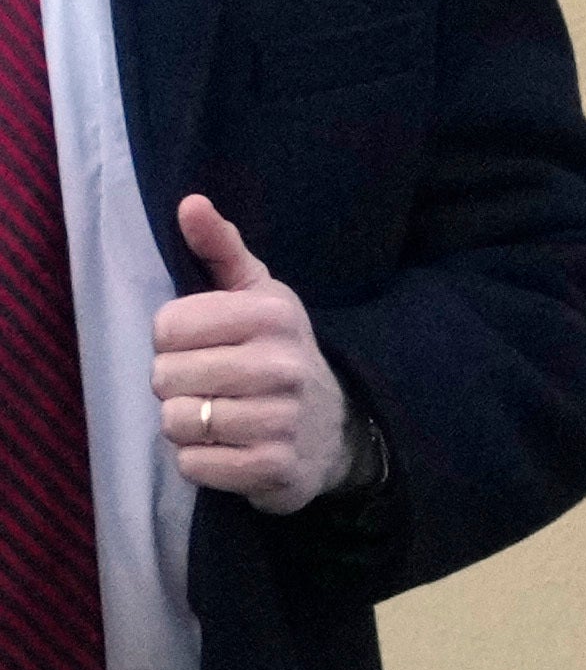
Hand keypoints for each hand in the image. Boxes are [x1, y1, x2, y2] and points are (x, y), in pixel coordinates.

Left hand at [154, 198, 350, 511]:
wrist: (336, 430)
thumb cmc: (278, 353)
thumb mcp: (258, 295)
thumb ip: (220, 248)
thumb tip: (189, 202)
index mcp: (271, 315)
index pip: (167, 326)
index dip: (171, 341)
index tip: (203, 347)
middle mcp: (281, 365)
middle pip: (165, 377)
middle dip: (176, 386)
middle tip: (209, 387)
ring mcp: (281, 419)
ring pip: (176, 422)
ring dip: (186, 426)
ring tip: (218, 419)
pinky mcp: (274, 467)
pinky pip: (194, 465)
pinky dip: (200, 463)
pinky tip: (229, 449)